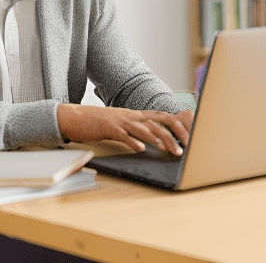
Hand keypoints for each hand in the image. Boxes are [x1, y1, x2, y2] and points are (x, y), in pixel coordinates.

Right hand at [57, 104, 193, 155]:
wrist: (76, 117)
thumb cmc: (101, 123)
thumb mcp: (123, 124)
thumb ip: (139, 130)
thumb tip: (155, 140)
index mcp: (137, 115)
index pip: (163, 118)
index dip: (178, 127)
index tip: (189, 139)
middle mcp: (132, 116)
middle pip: (158, 123)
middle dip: (173, 135)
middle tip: (184, 148)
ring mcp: (121, 121)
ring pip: (144, 129)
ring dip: (158, 140)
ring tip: (169, 149)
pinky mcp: (108, 128)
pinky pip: (123, 135)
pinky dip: (133, 141)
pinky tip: (140, 149)